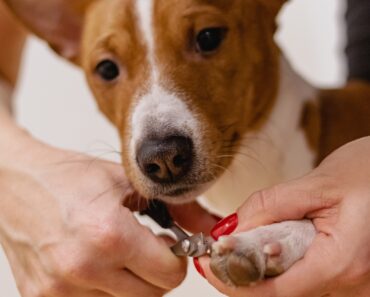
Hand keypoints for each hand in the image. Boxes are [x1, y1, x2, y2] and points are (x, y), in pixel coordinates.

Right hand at [0, 125, 216, 296]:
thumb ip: (176, 206)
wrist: (14, 182)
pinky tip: (95, 261)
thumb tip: (210, 226)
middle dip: (157, 272)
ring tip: (116, 250)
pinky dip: (103, 288)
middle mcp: (83, 268)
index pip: (170, 276)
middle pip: (151, 296)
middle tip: (147, 248)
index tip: (171, 246)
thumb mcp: (127, 181)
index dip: (177, 259)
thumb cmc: (70, 177)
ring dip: (129, 282)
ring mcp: (59, 289)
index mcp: (109, 235)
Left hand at [198, 137, 369, 296]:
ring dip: (262, 265)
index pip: (276, 291)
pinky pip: (305, 275)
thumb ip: (270, 206)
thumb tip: (232, 229)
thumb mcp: (315, 184)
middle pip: (281, 290)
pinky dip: (281, 261)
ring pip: (292, 283)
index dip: (235, 281)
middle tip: (220, 248)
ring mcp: (350, 281)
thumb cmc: (368, 173)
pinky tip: (272, 241)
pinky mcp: (345, 272)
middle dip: (244, 270)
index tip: (208, 264)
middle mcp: (351, 283)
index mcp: (342, 263)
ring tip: (247, 239)